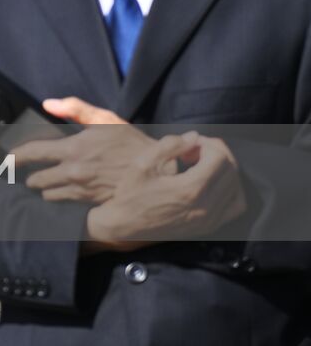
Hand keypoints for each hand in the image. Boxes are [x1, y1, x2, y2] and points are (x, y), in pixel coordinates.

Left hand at [13, 99, 163, 204]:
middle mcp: (73, 173)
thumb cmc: (132, 144)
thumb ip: (76, 109)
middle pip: (35, 180)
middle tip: (25, 172)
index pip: (32, 153)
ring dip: (44, 189)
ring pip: (47, 195)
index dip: (14, 157)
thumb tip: (49, 104)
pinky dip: (58, 199)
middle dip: (29, 176)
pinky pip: (63, 205)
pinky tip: (58, 194)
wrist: (159, 175)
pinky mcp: (90, 205)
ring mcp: (81, 192)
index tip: (5, 159)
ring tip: (42, 183)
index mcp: (73, 149)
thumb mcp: (106, 120)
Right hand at [85, 132, 247, 250]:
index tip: (189, 145)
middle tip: (194, 152)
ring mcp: (211, 219)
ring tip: (203, 166)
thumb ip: (169, 145)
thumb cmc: (131, 193)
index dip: (207, 144)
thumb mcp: (142, 163)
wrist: (126, 226)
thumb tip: (194, 136)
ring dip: (225, 170)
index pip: (219, 158)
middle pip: (231, 170)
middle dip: (216, 154)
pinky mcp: (211, 227)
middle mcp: (206, 206)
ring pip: (237, 187)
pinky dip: (231, 190)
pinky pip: (236, 205)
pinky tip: (212, 183)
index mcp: (190, 189)